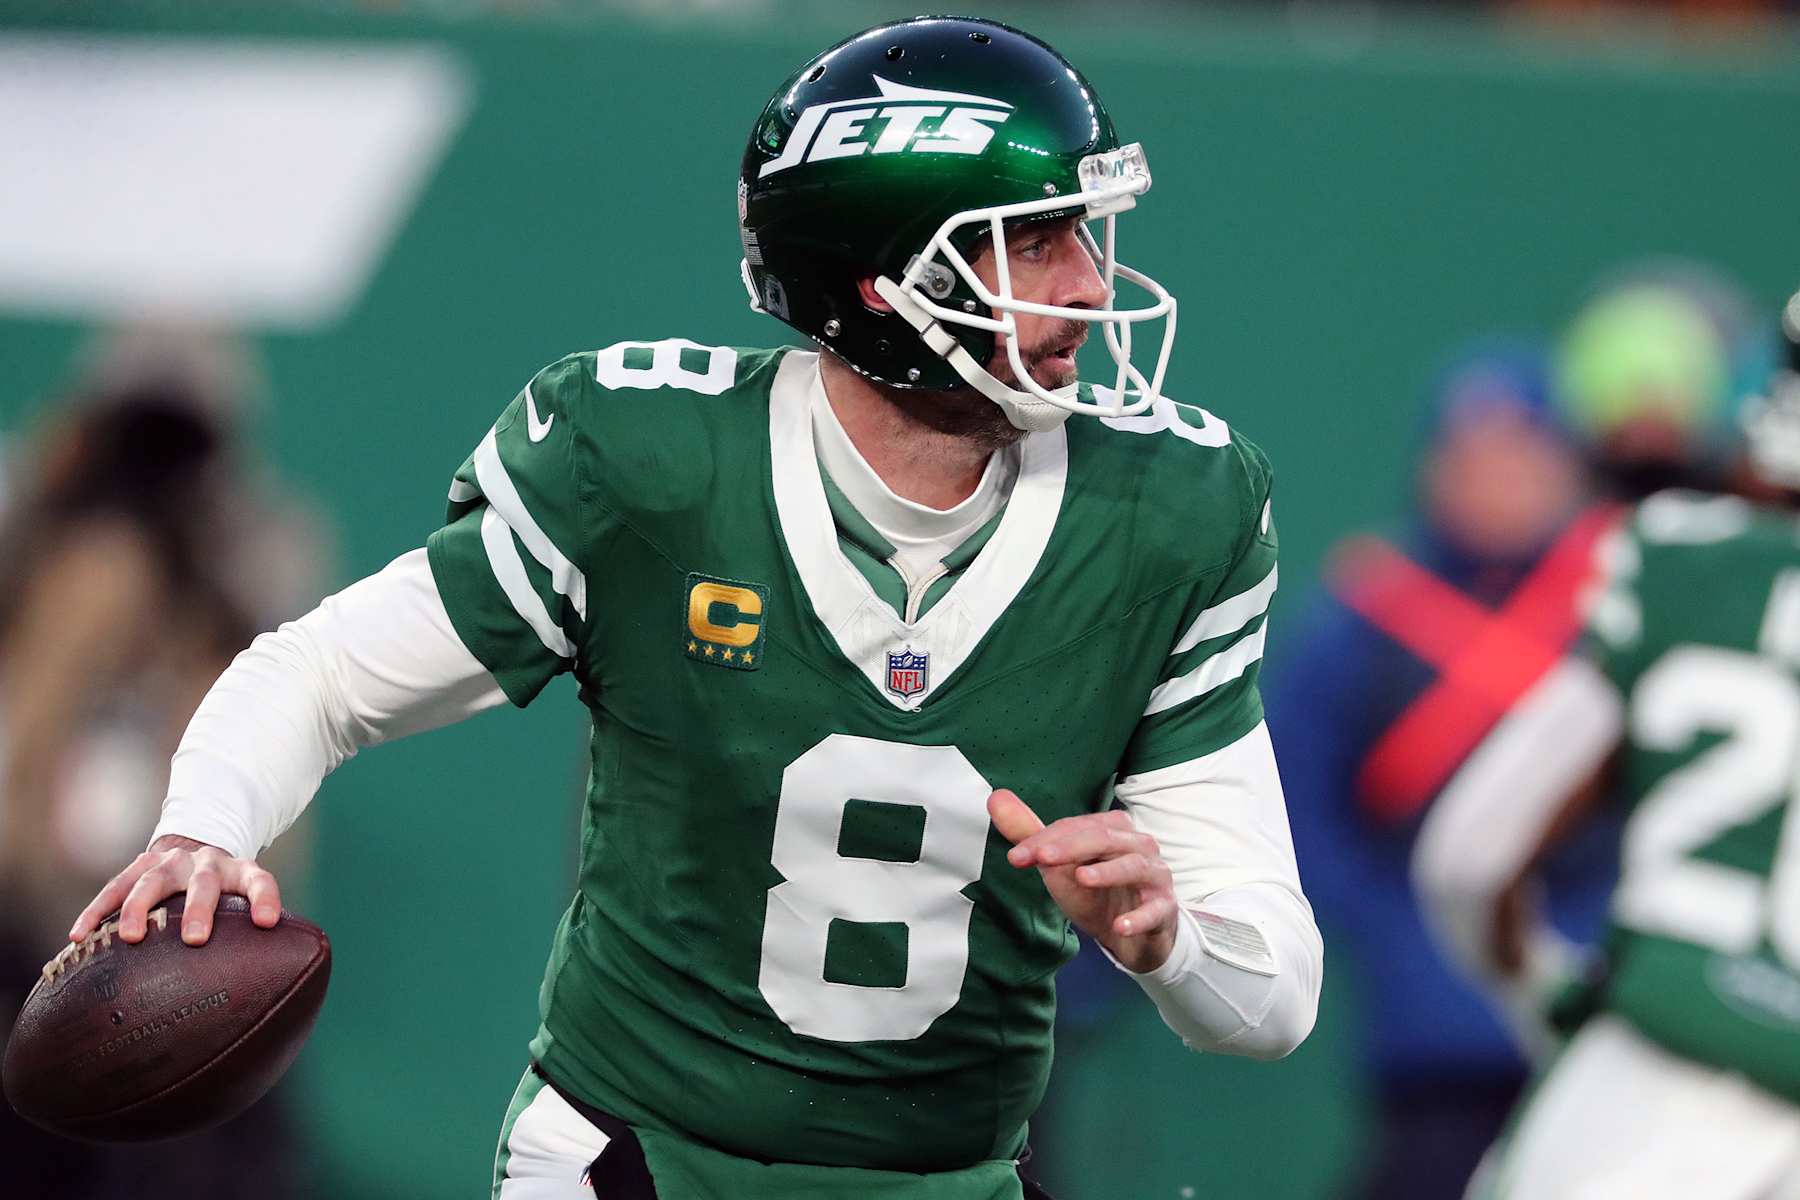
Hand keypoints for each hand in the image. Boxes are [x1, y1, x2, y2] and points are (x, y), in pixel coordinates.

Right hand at [69, 835, 281, 946]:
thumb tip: (267, 1001)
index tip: (267, 923)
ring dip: (140, 908)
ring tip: (131, 938)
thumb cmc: (226, 897)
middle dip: (199, 909)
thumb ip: (252, 938)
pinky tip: (80, 936)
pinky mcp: (141, 864)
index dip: (265, 899)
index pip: (260, 881)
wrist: (198, 853)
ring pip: (153, 880)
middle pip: (204, 883)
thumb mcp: (243, 904)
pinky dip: (96, 911)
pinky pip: (114, 887)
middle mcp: (208, 863)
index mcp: (241, 872)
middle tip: (196, 939)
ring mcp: (172, 861)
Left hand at [988, 789, 1177, 973]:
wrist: (1133, 935)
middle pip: (1104, 838)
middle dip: (1071, 848)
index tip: (1016, 857)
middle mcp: (1138, 845)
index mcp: (1113, 829)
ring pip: (1134, 866)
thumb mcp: (1059, 867)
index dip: (1045, 840)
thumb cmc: (1096, 893)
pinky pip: (1155, 910)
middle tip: (1042, 860)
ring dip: (1108, 872)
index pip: (1076, 827)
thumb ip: (1031, 835)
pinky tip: (1121, 926)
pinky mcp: (1165, 908)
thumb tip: (995, 798)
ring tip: (1082, 879)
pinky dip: (1139, 917)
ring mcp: (1155, 875)